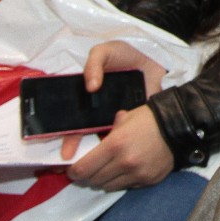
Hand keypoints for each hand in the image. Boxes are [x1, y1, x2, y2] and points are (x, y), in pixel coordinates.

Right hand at [59, 41, 166, 160]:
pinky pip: (124, 133)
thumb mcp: (105, 52)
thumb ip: (93, 64)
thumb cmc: (125, 54)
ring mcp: (114, 116)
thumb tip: (90, 86)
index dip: (65, 137)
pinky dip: (121, 143)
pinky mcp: (132, 119)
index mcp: (86, 98)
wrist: (153, 56)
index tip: (65, 154)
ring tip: (96, 167)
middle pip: (84, 134)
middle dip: (78, 151)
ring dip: (98, 153)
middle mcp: (97, 111)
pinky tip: (119, 153)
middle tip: (74, 168)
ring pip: (103, 139)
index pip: (70, 122)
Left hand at [65, 105, 174, 189]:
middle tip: (87, 171)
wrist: (180, 126)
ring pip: (108, 187)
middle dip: (86, 177)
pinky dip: (121, 181)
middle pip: (93, 180)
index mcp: (114, 145)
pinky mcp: (147, 181)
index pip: (83, 168)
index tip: (73, 170)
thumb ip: (107, 132)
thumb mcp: (124, 118)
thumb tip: (93, 143)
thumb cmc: (149, 118)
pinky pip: (126, 187)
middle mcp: (124, 163)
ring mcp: (137, 174)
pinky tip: (124, 171)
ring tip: (106, 171)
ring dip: (103, 181)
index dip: (74, 172)